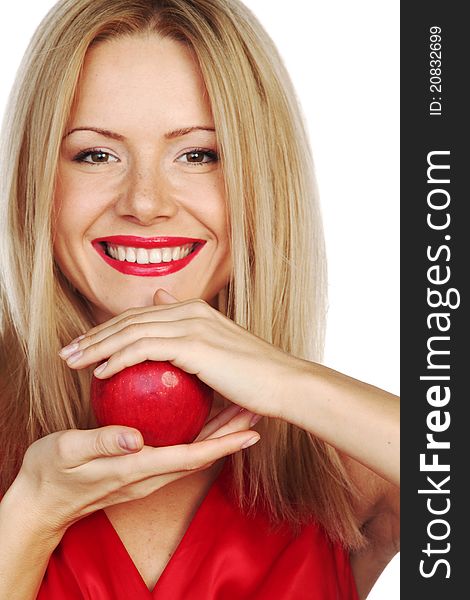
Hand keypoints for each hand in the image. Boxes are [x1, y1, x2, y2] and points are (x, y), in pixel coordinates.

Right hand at [8, 405, 259, 537]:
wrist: (42, 499)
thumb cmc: (51, 473)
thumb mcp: (67, 453)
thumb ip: (101, 444)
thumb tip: (135, 436)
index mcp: (137, 469)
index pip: (190, 457)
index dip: (223, 444)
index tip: (251, 432)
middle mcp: (149, 473)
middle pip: (201, 453)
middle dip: (232, 435)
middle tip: (257, 410)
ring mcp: (146, 470)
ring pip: (193, 450)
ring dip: (219, 432)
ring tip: (242, 407)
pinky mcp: (141, 464)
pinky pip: (177, 447)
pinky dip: (196, 432)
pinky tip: (201, 411)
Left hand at [59, 290, 303, 416]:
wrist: (284, 383)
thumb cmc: (254, 381)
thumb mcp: (220, 361)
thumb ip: (192, 350)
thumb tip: (172, 359)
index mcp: (195, 312)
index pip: (141, 316)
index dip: (110, 329)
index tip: (87, 347)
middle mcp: (190, 311)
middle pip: (129, 319)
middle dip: (94, 335)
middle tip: (68, 353)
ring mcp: (191, 324)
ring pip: (130, 330)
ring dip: (97, 346)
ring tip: (72, 363)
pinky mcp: (193, 342)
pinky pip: (144, 348)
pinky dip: (118, 359)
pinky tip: (101, 373)